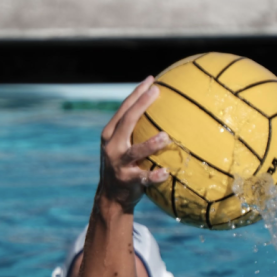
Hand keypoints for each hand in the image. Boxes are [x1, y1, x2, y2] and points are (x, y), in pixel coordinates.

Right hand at [98, 77, 170, 212]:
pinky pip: (144, 177)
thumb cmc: (123, 165)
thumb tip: (160, 107)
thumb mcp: (121, 145)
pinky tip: (166, 172)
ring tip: (165, 137)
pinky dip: (155, 175)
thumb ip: (133, 129)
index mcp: (110, 134)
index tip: (152, 80)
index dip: (137, 93)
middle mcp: (112, 146)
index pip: (124, 109)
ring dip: (150, 144)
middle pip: (127, 122)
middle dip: (141, 105)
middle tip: (156, 92)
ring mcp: (119, 164)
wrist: (111, 196)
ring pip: (135, 151)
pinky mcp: (128, 181)